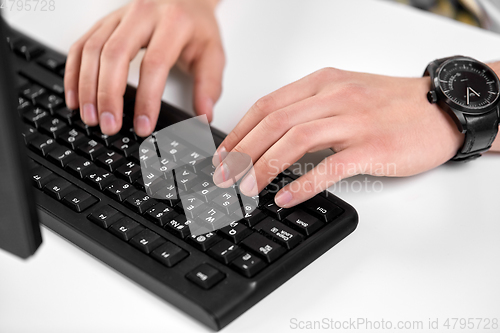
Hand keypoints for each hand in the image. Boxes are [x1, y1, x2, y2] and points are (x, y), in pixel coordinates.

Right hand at [64, 0, 223, 135]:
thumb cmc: (196, 28)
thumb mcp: (213, 54)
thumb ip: (209, 85)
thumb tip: (204, 115)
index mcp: (173, 23)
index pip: (154, 63)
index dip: (147, 98)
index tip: (143, 126)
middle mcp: (142, 15)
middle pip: (115, 54)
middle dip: (108, 95)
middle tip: (109, 125)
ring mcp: (119, 17)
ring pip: (93, 49)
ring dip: (87, 87)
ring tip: (91, 118)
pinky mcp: (104, 22)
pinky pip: (81, 45)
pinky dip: (73, 72)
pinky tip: (76, 97)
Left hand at [213, 67, 464, 207]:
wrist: (440, 109)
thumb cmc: (391, 104)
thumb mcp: (344, 93)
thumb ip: (309, 109)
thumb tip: (271, 137)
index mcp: (322, 83)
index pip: (267, 105)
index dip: (239, 131)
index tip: (222, 154)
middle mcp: (334, 97)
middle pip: (274, 123)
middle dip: (241, 152)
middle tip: (224, 177)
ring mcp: (354, 121)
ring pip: (296, 141)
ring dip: (264, 166)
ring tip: (246, 190)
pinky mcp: (373, 148)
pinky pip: (330, 166)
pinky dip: (303, 183)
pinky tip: (285, 197)